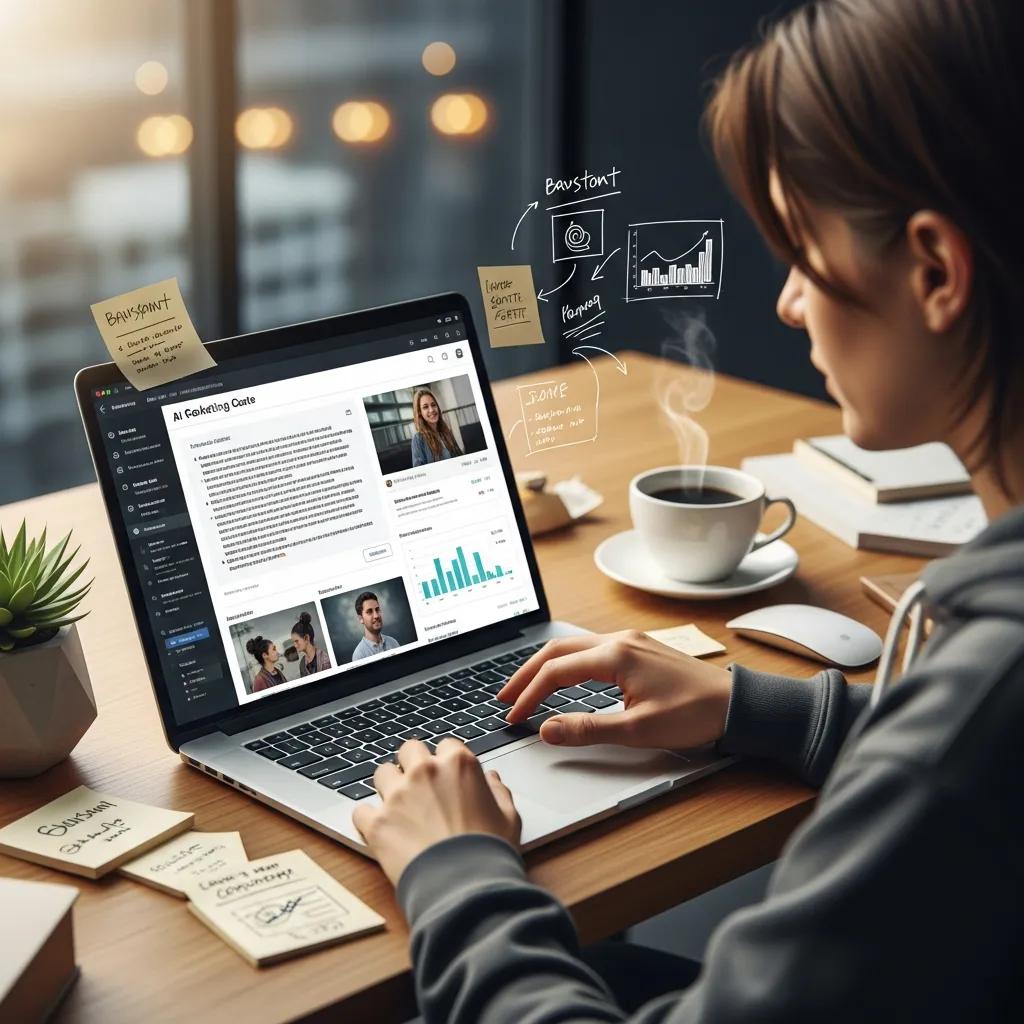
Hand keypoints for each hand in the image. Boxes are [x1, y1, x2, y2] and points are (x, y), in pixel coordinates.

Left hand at [352, 738, 521, 886]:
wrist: (465, 889)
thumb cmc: (491, 853)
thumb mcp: (509, 818)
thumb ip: (499, 791)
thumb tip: (492, 779)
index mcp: (458, 764)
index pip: (446, 745)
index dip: (446, 761)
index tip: (446, 776)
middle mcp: (425, 771)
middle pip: (409, 749)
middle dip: (413, 764)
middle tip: (420, 786)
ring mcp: (397, 795)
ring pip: (382, 773)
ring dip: (389, 786)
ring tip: (398, 807)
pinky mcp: (377, 823)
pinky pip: (361, 810)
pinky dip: (369, 820)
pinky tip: (381, 830)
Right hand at [498, 629, 732, 749]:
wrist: (735, 704)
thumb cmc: (694, 715)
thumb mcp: (637, 730)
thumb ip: (587, 729)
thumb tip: (547, 730)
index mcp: (615, 655)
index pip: (556, 672)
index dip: (529, 695)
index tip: (514, 716)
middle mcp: (619, 640)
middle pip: (557, 650)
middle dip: (526, 674)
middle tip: (504, 697)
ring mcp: (629, 641)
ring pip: (572, 646)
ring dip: (545, 666)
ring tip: (525, 688)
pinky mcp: (637, 648)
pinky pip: (589, 649)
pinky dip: (566, 663)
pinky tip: (561, 678)